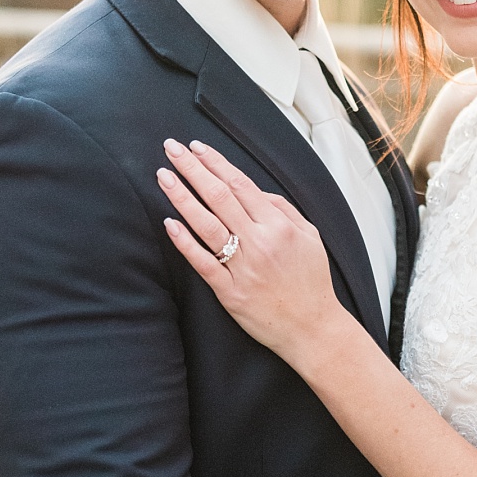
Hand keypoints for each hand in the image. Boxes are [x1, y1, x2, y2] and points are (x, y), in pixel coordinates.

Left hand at [157, 139, 347, 366]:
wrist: (312, 328)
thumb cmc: (311, 282)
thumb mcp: (310, 237)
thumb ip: (283, 208)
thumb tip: (253, 190)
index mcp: (278, 225)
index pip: (240, 184)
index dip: (215, 163)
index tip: (197, 148)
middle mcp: (259, 242)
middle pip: (219, 197)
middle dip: (192, 169)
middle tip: (172, 149)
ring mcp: (242, 268)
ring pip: (206, 225)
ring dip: (182, 198)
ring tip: (164, 177)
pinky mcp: (229, 292)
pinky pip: (203, 263)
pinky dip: (185, 242)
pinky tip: (169, 223)